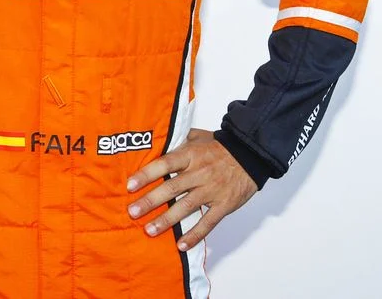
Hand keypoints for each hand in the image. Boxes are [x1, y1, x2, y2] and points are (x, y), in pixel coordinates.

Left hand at [125, 128, 255, 248]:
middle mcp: (199, 173)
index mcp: (191, 155)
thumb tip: (158, 141)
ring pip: (186, 207)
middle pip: (171, 188)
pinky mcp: (224, 205)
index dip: (146, 174)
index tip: (130, 185)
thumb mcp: (198, 137)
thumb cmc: (221, 146)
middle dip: (150, 201)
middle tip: (133, 212)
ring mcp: (212, 190)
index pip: (164, 164)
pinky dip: (195, 235)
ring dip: (167, 220)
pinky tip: (181, 245)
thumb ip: (178, 141)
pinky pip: (208, 222)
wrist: (251, 155)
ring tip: (150, 230)